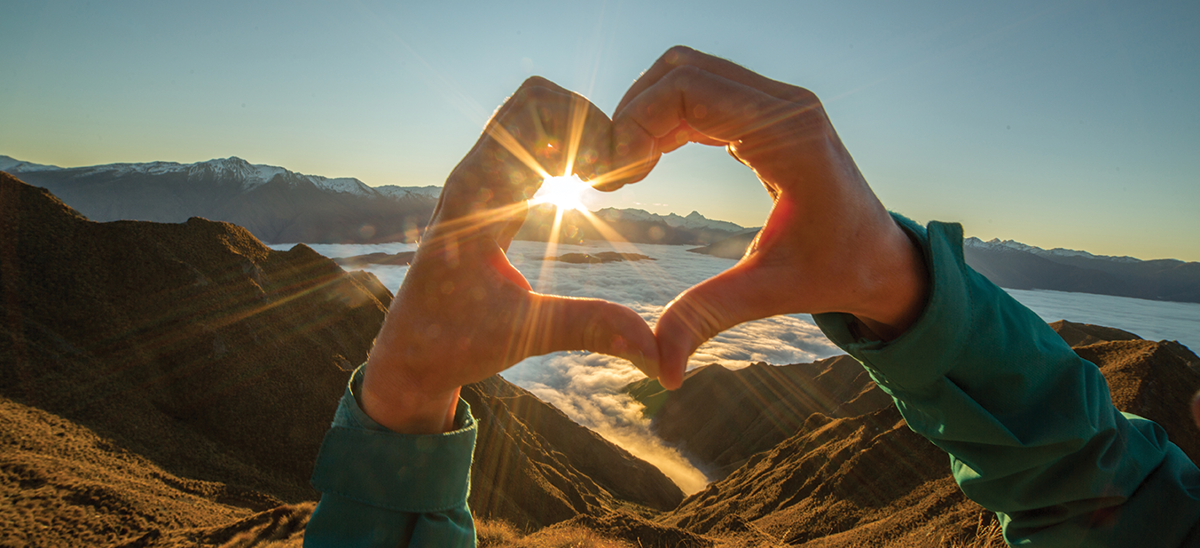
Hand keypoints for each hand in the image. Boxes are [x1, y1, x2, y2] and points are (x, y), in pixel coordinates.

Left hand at [361, 77, 659, 433]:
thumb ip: (588, 327)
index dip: (584, 125)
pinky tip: (588, 186)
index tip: (610, 177)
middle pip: (534, 100)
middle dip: (586, 120)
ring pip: (531, 119)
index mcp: (477, 193)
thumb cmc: (452, 344)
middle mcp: (475, 176)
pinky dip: (564, 153)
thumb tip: (654, 349)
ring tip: (606, 181)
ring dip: (576, 135)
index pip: (530, 110)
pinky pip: (528, 148)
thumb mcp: (525, 334)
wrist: (408, 355)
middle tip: (615, 174)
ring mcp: (480, 182)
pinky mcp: (489, 197)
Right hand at [610, 46, 928, 389]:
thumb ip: (709, 317)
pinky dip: (665, 118)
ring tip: (625, 170)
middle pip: (682, 71)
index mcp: (790, 136)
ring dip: (645, 112)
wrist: (880, 258)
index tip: (614, 177)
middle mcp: (785, 105)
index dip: (636, 123)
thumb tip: (662, 370)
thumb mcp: (769, 294)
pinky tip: (647, 161)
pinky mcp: (766, 112)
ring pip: (687, 73)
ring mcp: (776, 103)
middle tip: (610, 173)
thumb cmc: (836, 272)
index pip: (690, 91)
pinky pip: (702, 92)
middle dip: (632, 113)